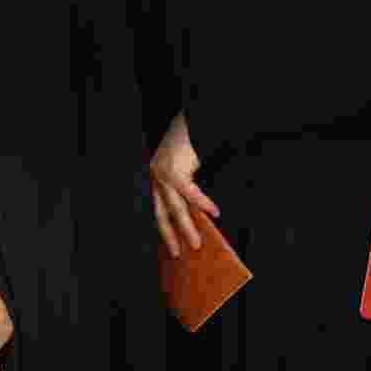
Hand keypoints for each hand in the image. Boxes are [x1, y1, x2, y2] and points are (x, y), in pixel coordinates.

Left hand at [150, 111, 220, 256]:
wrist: (193, 117)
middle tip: (179, 253)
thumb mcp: (184, 166)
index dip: (164, 228)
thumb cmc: (191, 141)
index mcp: (155, 177)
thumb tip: (195, 212)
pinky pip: (190, 194)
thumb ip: (184, 187)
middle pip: (162, 214)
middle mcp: (155, 177)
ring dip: (187, 228)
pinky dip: (203, 204)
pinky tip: (214, 213)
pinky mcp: (174, 171)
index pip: (157, 209)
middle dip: (171, 236)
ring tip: (197, 243)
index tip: (170, 245)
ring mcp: (162, 175)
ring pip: (176, 209)